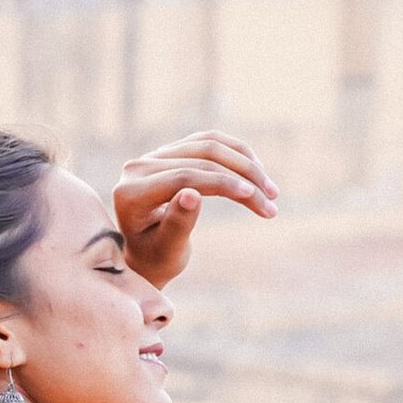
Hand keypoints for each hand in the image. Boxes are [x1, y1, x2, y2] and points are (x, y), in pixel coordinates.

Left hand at [112, 133, 277, 286]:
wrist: (144, 254)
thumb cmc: (156, 260)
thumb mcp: (167, 251)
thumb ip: (177, 224)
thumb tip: (192, 194)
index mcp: (130, 194)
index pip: (183, 178)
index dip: (221, 184)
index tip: (254, 197)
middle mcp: (137, 168)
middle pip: (199, 159)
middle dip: (241, 178)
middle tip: (272, 203)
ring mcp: (153, 156)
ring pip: (207, 145)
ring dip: (245, 164)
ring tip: (271, 190)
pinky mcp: (169, 152)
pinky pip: (207, 142)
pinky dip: (235, 154)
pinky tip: (256, 171)